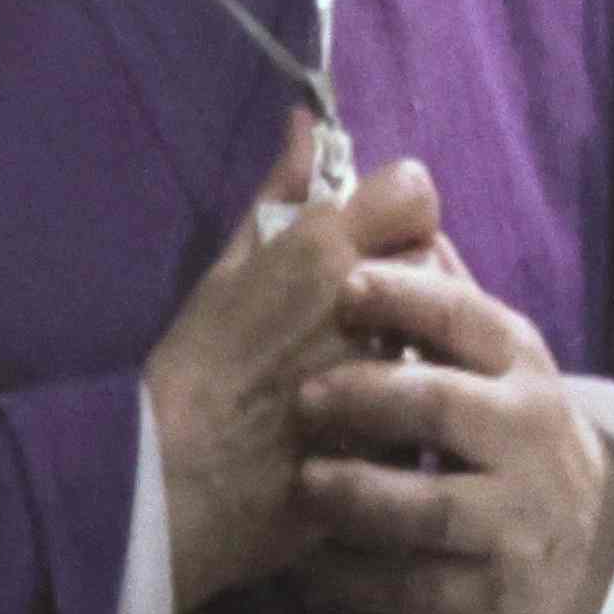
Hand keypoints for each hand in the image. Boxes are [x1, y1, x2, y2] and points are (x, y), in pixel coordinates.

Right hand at [138, 129, 445, 613]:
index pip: (414, 190)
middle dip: (403, 281)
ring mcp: (394, 370)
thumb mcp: (224, 274)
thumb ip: (278, 198)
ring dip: (406, 344)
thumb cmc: (192, 372)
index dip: (397, 213)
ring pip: (436, 332)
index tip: (369, 242)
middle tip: (351, 319)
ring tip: (351, 377)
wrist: (177, 489)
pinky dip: (405, 411)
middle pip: (430, 261)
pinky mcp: (406, 433)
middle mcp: (371, 301)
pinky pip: (427, 404)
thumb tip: (308, 124)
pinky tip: (364, 428)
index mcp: (323, 250)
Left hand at [277, 244, 613, 613]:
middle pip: (444, 407)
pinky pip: (416, 588)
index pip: (467, 318)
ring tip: (306, 484)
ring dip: (358, 494)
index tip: (345, 283)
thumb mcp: (491, 359)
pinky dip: (357, 578)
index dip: (405, 298)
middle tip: (302, 396)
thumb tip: (395, 179)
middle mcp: (530, 436)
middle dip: (367, 396)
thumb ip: (440, 288)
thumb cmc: (507, 430)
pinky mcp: (499, 593)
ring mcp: (519, 518)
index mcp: (520, 364)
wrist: (584, 544)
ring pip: (430, 506)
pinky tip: (310, 565)